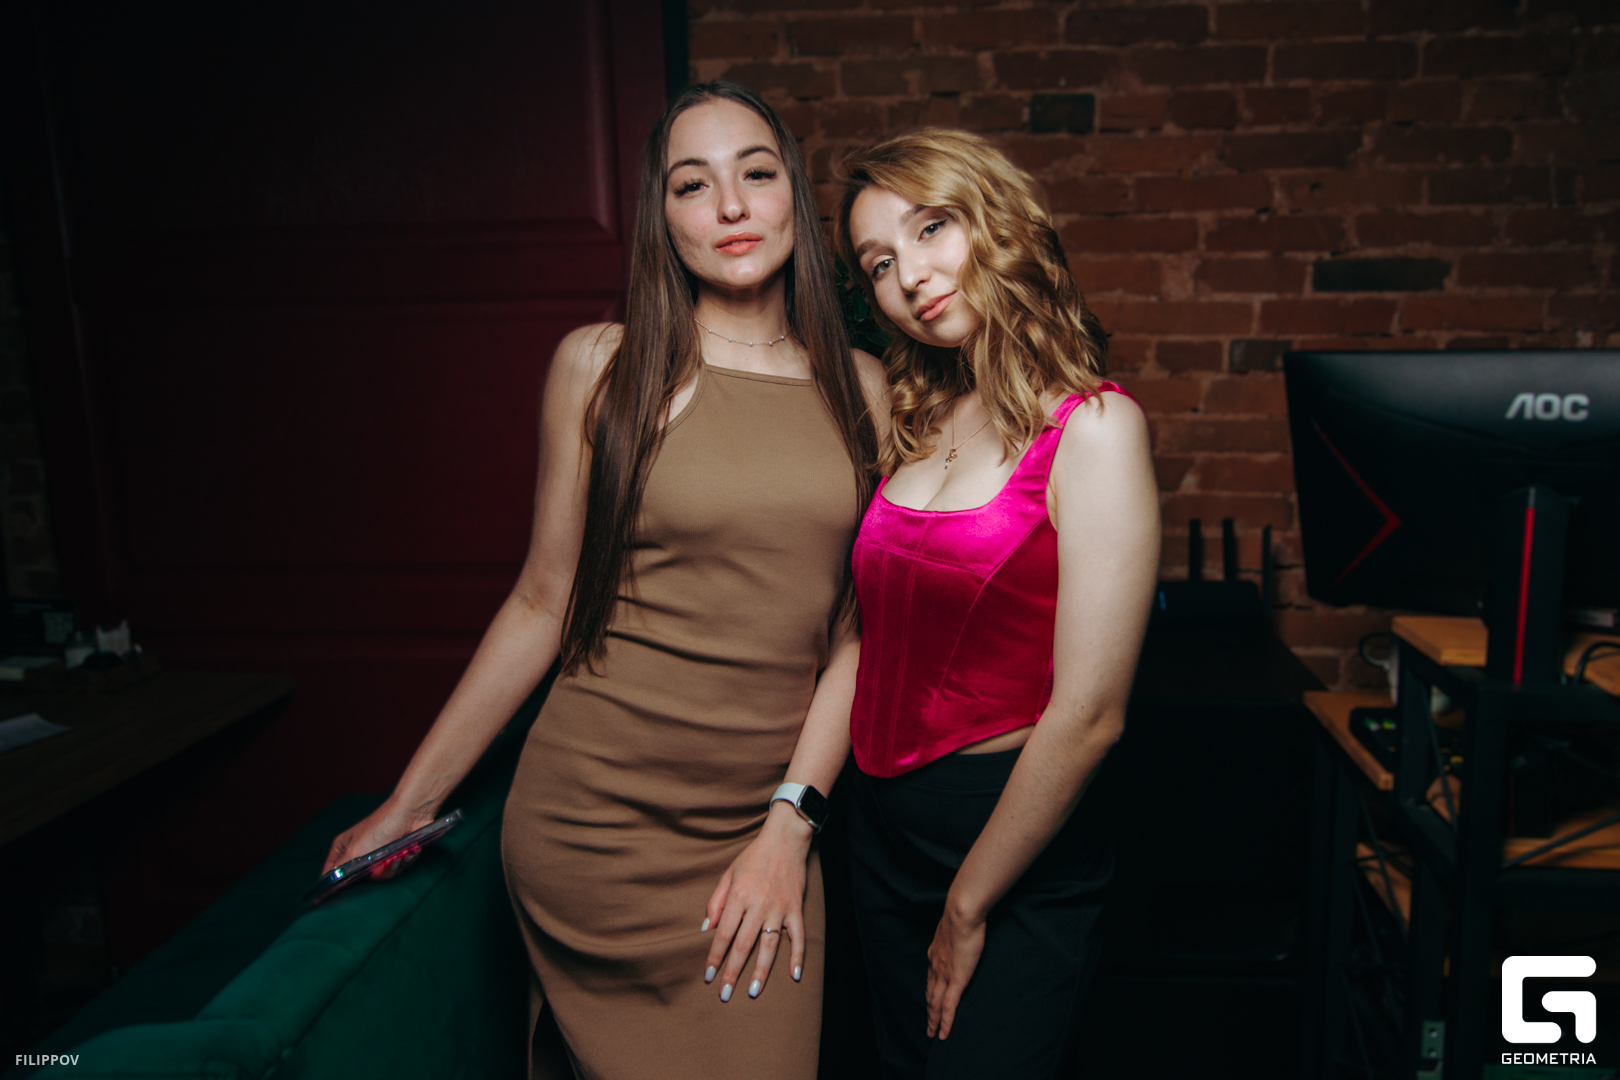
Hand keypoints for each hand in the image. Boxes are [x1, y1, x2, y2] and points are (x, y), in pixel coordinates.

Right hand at [322, 799, 435, 877]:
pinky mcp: (396, 854)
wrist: (412, 812)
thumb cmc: (380, 826)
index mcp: (344, 849)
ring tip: (399, 854)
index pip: (332, 873)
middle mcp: (360, 852)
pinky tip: (409, 851)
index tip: (340, 893)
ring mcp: (378, 854)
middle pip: (364, 878)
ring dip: (395, 866)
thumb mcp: (355, 850)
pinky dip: (405, 860)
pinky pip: (399, 868)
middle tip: (385, 862)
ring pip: (384, 875)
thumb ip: (340, 869)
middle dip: (378, 872)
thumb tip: (328, 883)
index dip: (336, 885)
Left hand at [701, 802, 812, 1001]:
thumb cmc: (753, 857)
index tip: (708, 976)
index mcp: (739, 897)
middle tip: (724, 995)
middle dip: (732, 972)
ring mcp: (779, 909)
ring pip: (769, 946)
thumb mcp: (728, 874)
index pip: (723, 934)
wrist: (784, 840)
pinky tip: (794, 975)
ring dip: (761, 970)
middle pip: (743, 945)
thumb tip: (706, 929)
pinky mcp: (796, 909)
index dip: (715, 957)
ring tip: (753, 992)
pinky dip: (797, 955)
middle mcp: (758, 906)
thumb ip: (716, 902)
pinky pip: (798, 936)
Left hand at [925, 900, 986, 1040]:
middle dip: (929, 1012)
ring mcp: (944, 975)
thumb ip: (955, 934)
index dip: (930, 993)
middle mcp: (936, 966)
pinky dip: (946, 1022)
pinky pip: (949, 1006)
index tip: (930, 1002)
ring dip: (934, 1021)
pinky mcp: (956, 980)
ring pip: (936, 1004)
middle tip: (928, 1027)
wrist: (961, 914)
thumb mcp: (954, 926)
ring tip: (933, 1034)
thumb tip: (960, 931)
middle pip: (930, 995)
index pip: (931, 979)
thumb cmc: (962, 915)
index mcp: (935, 954)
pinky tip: (944, 1034)